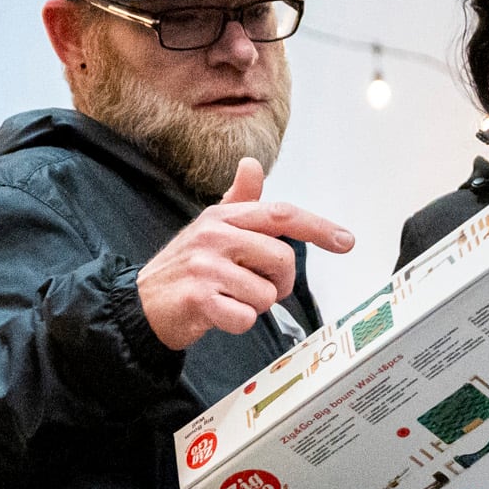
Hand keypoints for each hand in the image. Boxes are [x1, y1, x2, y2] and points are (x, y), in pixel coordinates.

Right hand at [132, 158, 354, 350]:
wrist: (142, 303)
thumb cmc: (186, 267)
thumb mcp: (212, 228)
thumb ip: (238, 200)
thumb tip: (252, 164)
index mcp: (225, 217)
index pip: (281, 214)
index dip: (318, 227)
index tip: (346, 241)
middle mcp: (215, 235)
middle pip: (283, 259)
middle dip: (280, 282)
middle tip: (256, 286)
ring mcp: (205, 266)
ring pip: (267, 294)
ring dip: (255, 306)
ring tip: (229, 298)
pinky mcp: (198, 298)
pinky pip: (245, 317)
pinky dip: (238, 323)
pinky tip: (218, 314)